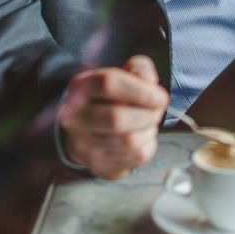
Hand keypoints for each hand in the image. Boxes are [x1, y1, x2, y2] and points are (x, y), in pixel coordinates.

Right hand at [57, 54, 167, 179]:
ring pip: (129, 141)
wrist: (89, 127)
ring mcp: (83, 145)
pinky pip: (135, 157)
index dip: (139, 90)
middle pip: (117, 118)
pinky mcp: (98, 165)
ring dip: (149, 130)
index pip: (108, 84)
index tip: (158, 96)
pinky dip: (148, 146)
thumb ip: (140, 69)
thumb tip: (149, 85)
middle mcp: (75, 118)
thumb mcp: (124, 72)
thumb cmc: (111, 97)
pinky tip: (143, 137)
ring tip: (149, 123)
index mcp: (81, 88)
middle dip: (148, 114)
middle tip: (156, 110)